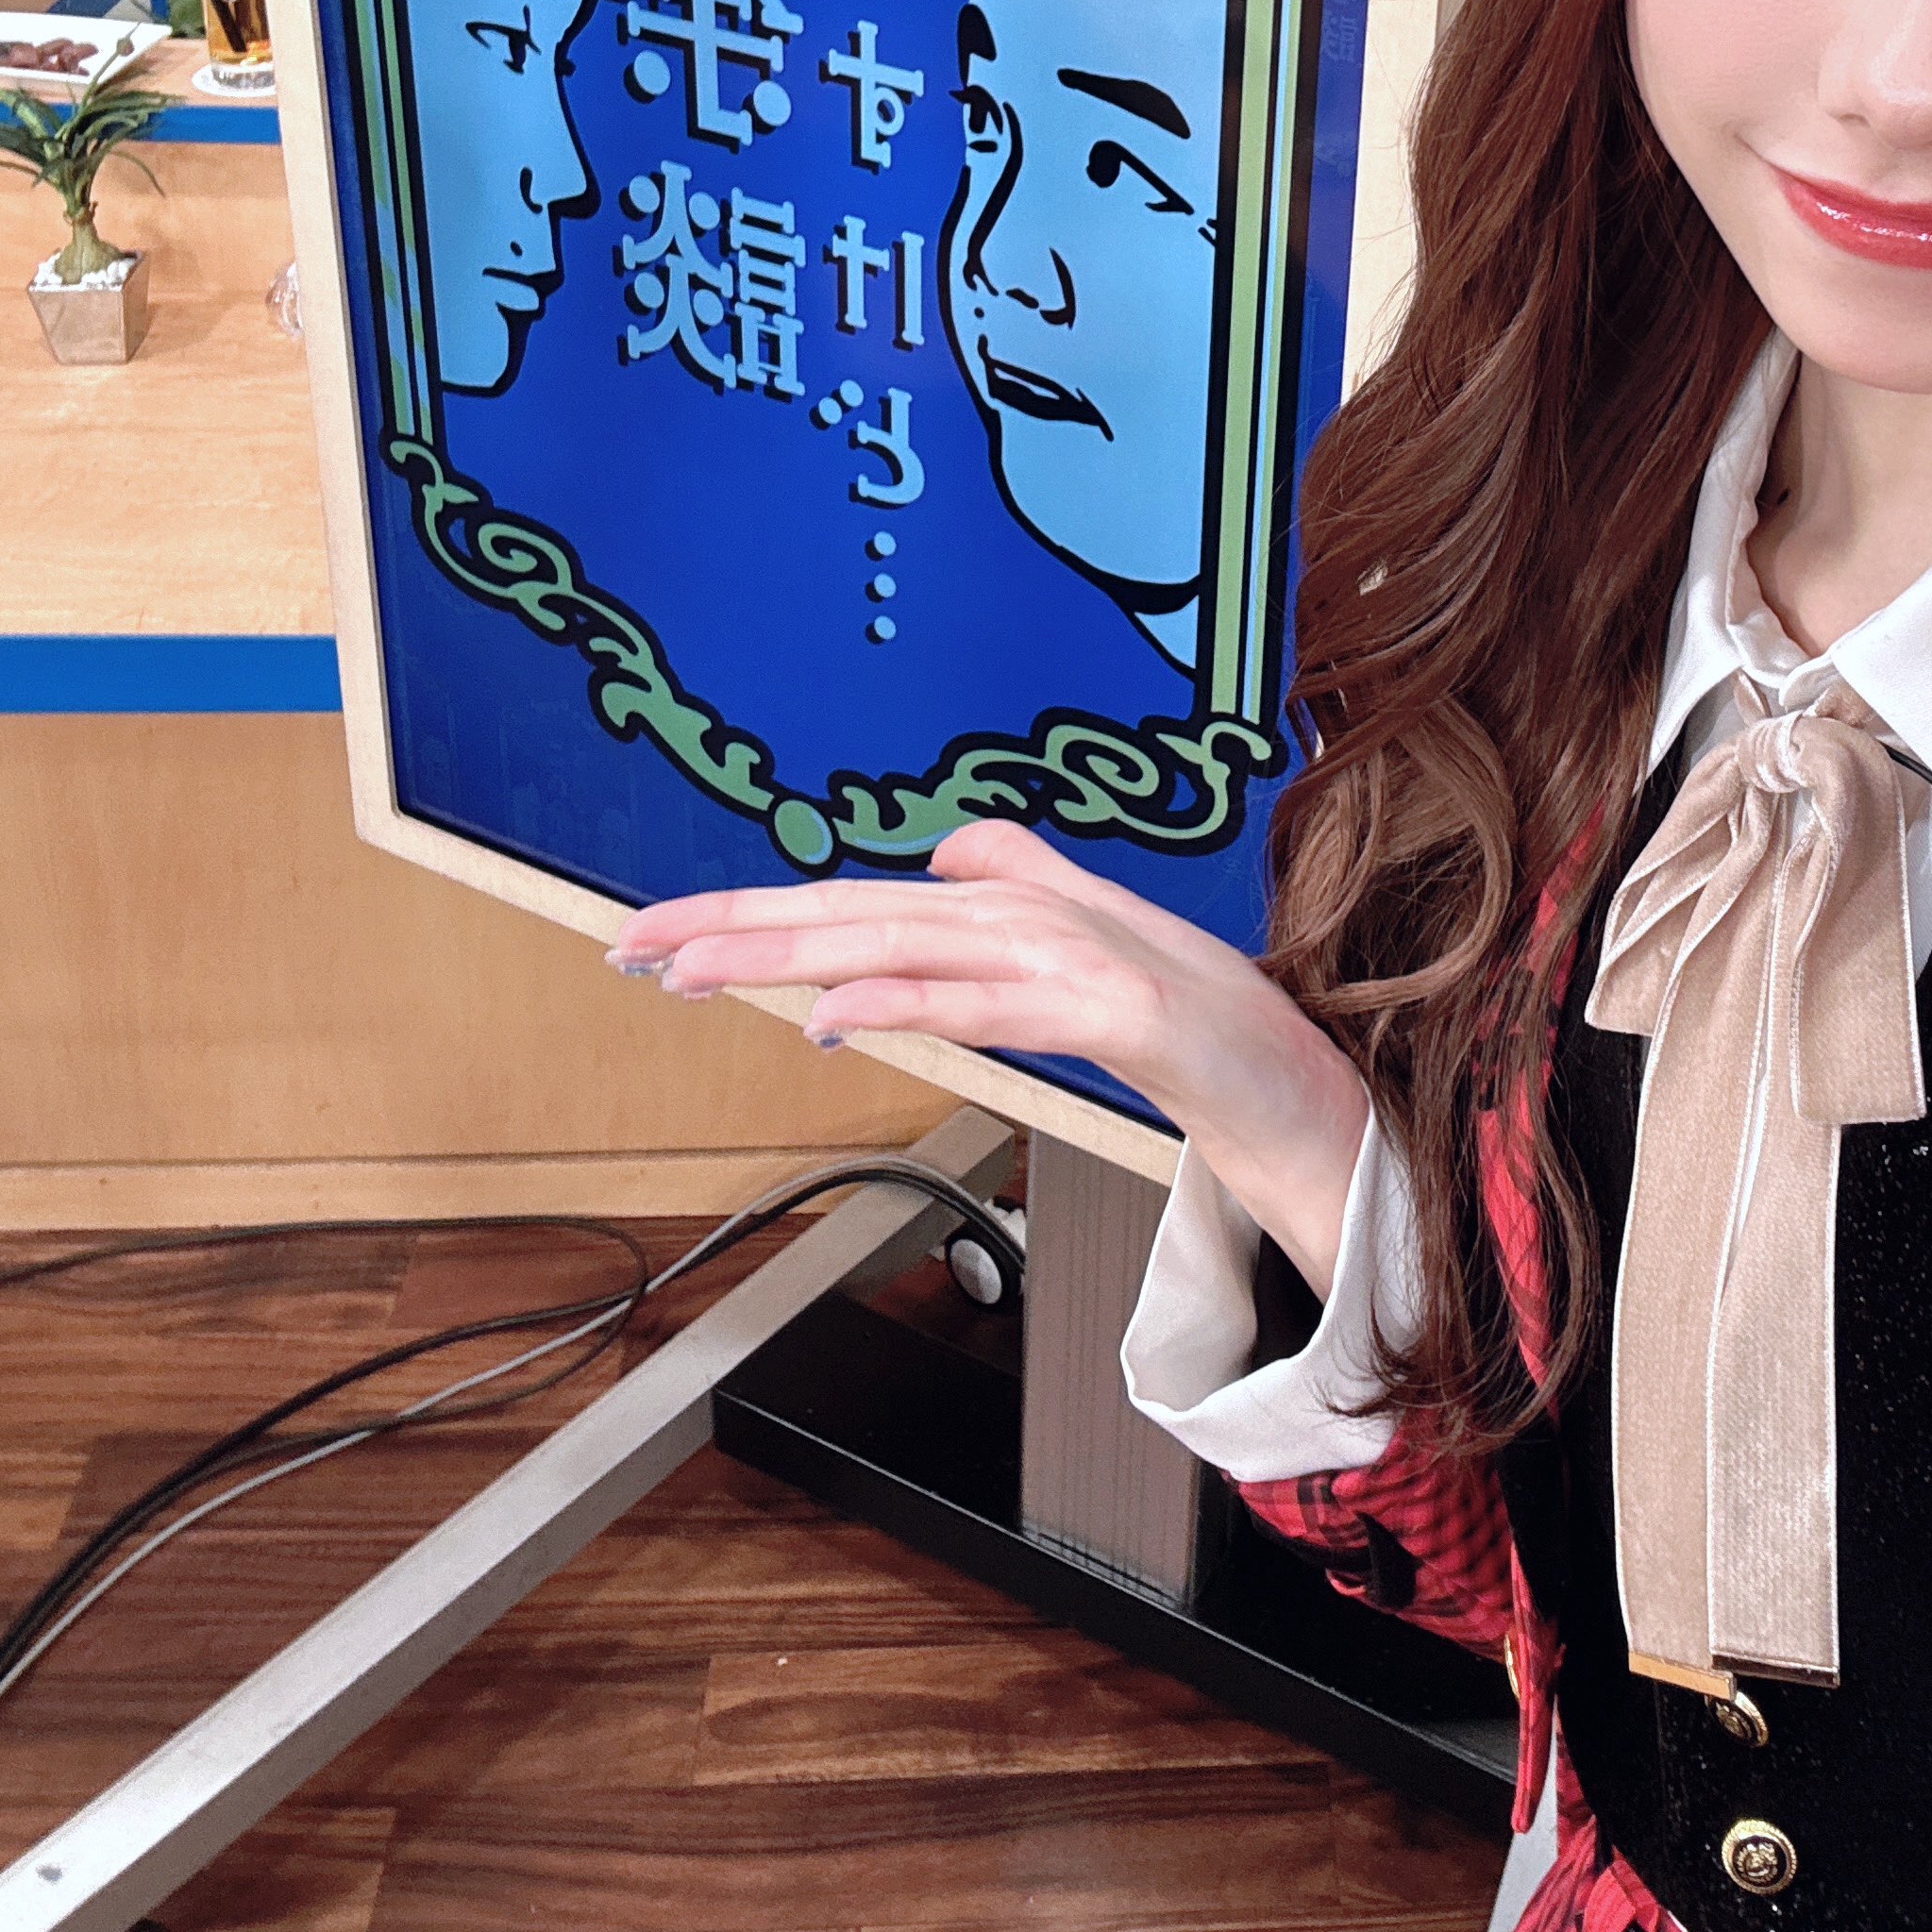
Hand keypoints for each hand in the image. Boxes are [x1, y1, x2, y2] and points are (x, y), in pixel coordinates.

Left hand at [607, 822, 1371, 1295]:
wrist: (1300, 1076)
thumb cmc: (1198, 1011)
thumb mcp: (1093, 941)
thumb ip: (1026, 883)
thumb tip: (946, 855)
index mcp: (1001, 910)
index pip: (847, 906)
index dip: (746, 915)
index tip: (650, 935)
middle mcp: (1020, 917)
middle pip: (851, 917)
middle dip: (732, 929)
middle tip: (631, 945)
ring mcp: (1066, 957)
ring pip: (902, 947)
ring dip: (789, 956)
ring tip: (694, 972)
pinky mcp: (1110, 1007)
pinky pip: (989, 1005)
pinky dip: (907, 1002)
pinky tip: (835, 1017)